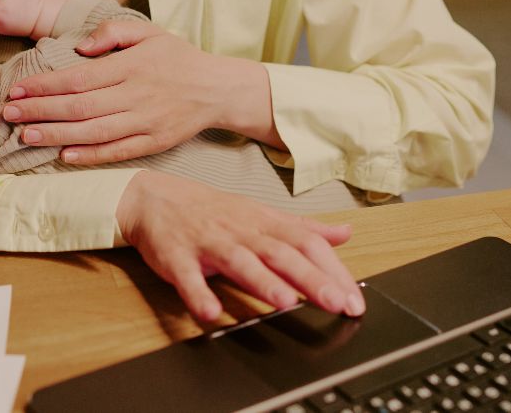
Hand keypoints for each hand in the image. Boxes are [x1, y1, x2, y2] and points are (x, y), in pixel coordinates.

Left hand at [3, 20, 277, 163]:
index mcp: (130, 66)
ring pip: (93, 132)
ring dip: (56, 135)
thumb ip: (113, 33)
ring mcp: (144, 122)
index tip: (19, 89)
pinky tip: (63, 156)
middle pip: (79, 107)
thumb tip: (79, 48)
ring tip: (26, 136)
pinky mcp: (153, 143)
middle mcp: (135, 95)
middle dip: (40, 111)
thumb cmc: (178, 57)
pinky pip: (116, 152)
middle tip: (10, 114)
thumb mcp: (149, 32)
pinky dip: (89, 156)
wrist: (218, 88)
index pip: (78, 78)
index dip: (45, 85)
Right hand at [117, 170, 364, 320]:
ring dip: (262, 281)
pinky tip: (209, 311)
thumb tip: (344, 233)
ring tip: (285, 302)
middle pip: (280, 253)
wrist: (156, 198)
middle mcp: (241, 232)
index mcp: (264, 223)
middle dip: (310, 278)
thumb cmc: (213, 212)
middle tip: (336, 303)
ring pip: (239, 261)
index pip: (306, 244)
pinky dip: (197, 293)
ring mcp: (209, 244)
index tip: (354, 299)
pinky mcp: (177, 258)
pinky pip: (187, 277)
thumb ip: (304, 228)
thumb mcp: (262, 215)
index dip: (332, 270)